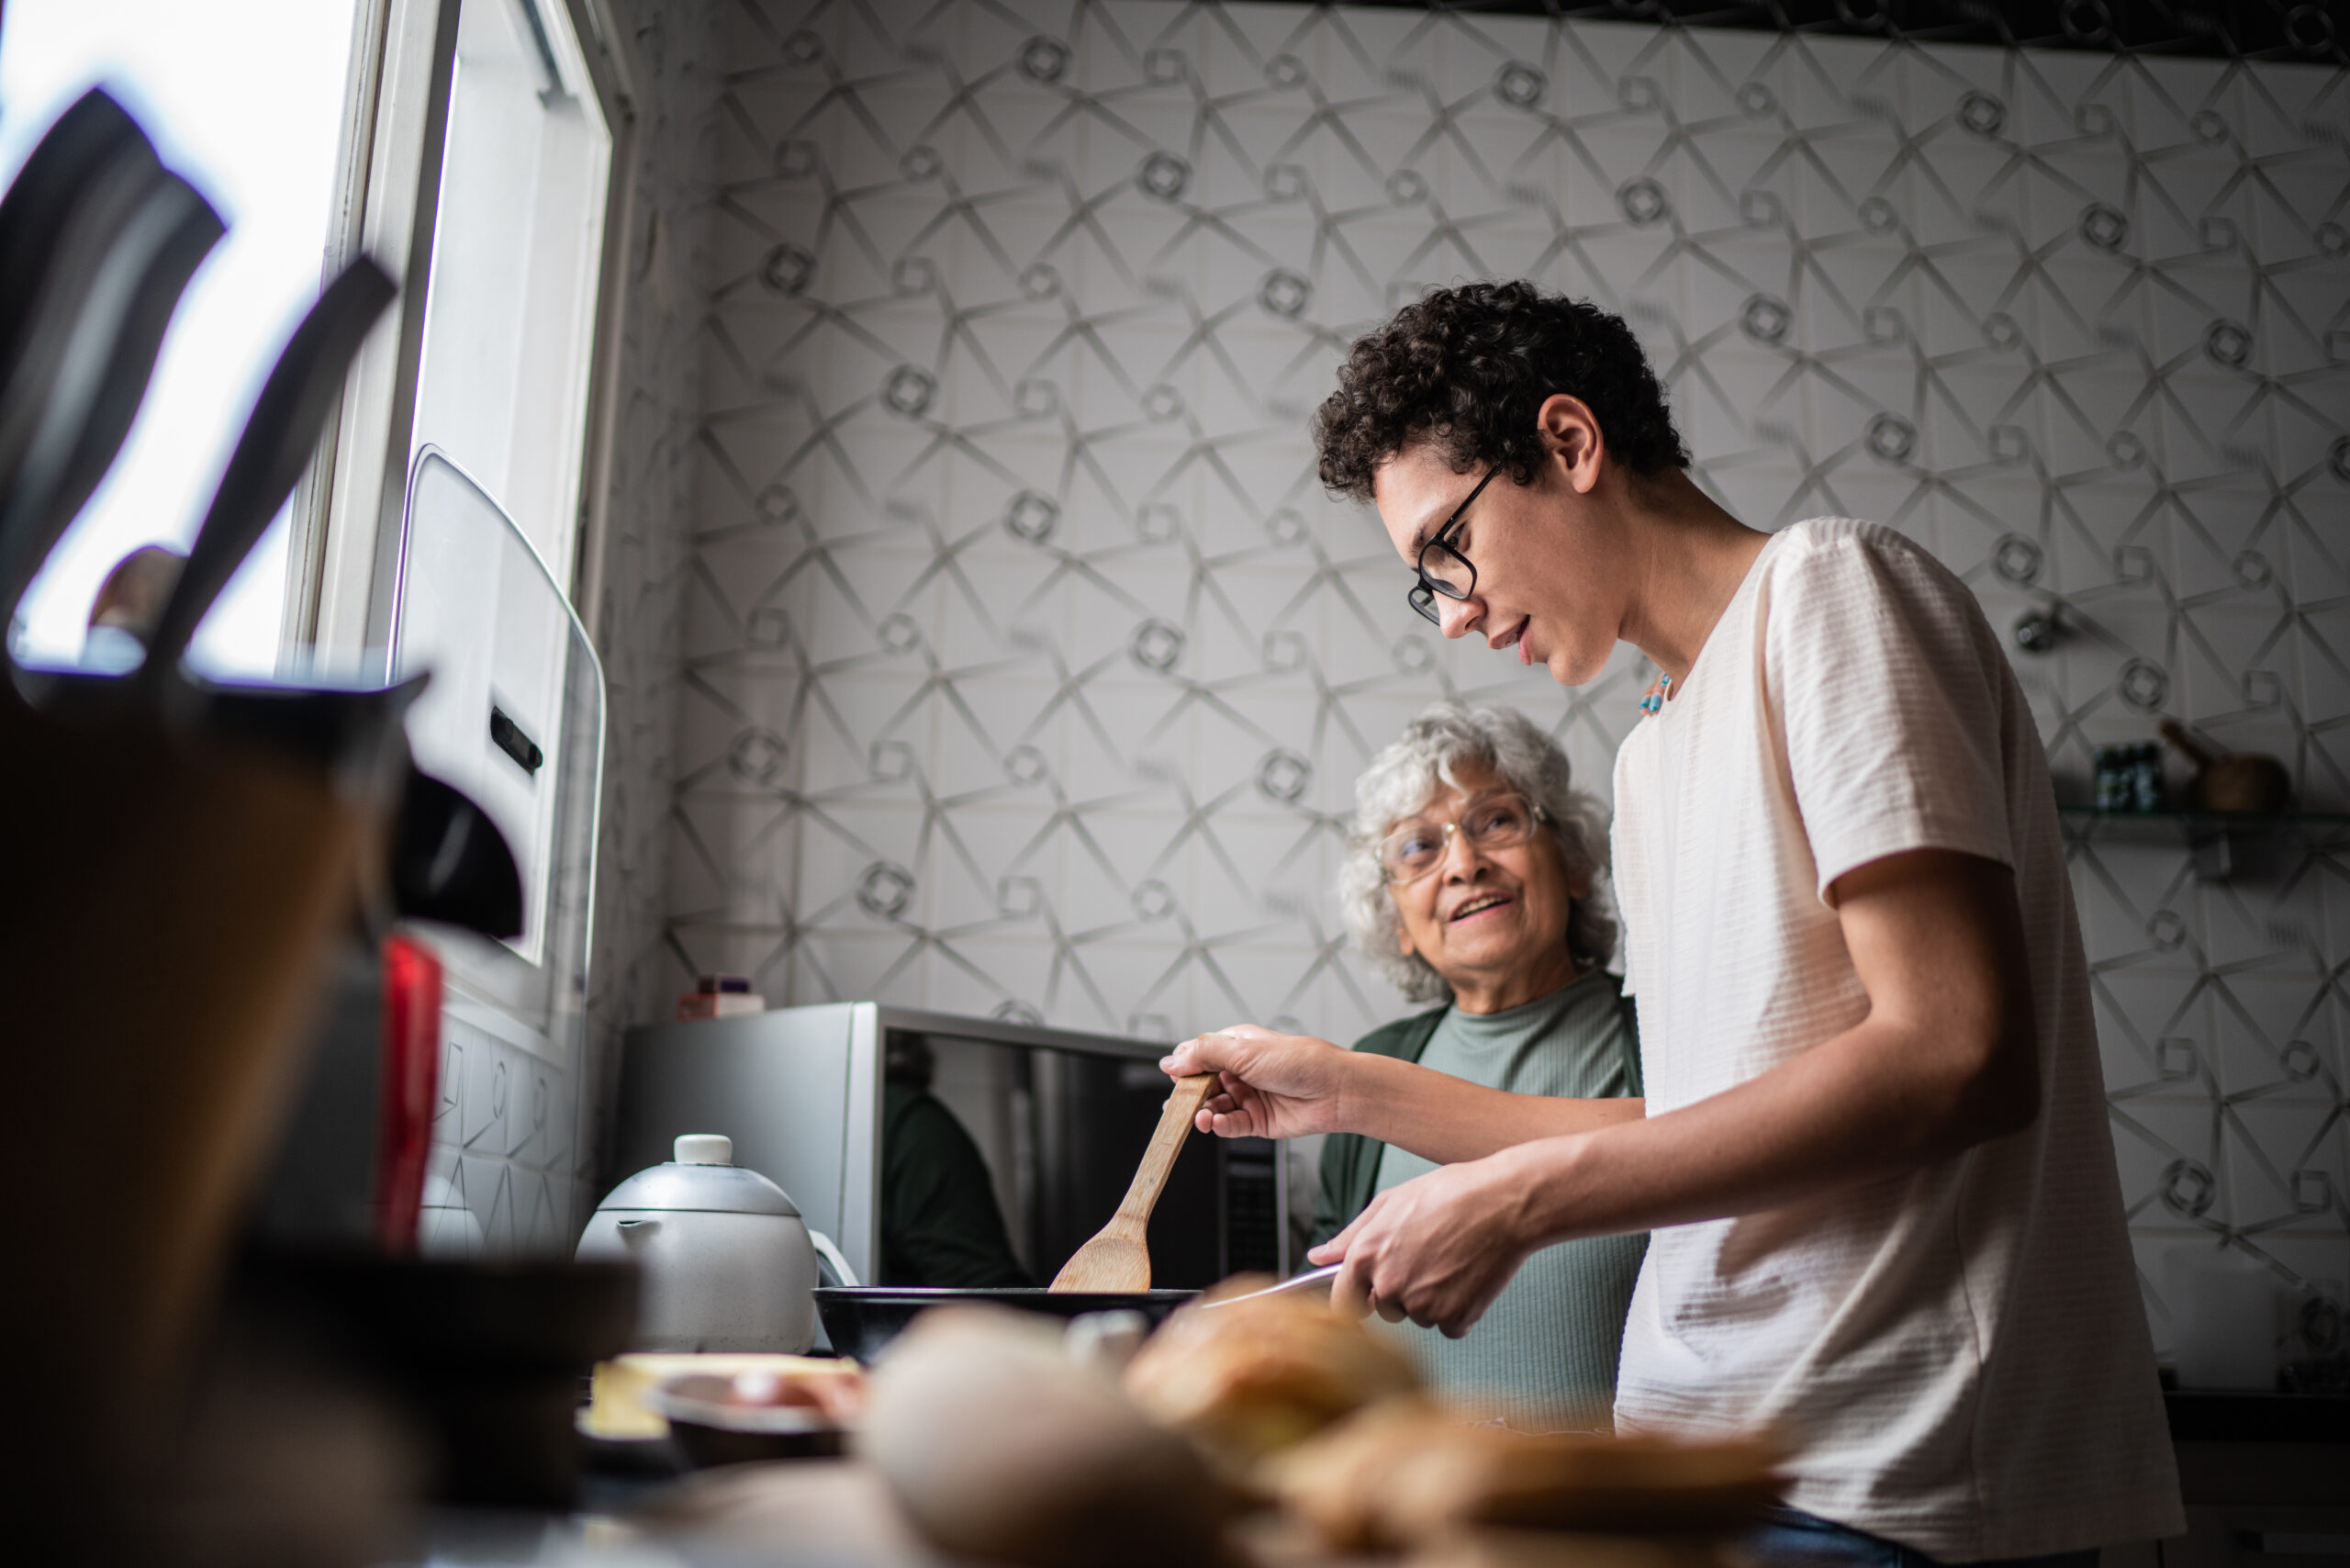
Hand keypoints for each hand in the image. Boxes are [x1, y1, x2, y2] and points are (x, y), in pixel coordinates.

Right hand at [1161, 1024, 1353, 1139]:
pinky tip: (1215, 1124)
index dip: (1184, 1067)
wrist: (1336, 1091)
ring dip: (1203, 1113)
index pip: (1199, 1056)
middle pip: (1202, 1084)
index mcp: (1237, 1046)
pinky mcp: (1257, 1121)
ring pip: (1213, 1107)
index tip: (1174, 1077)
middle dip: (1189, 1095)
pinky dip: (1220, 1126)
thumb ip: (1204, 1056)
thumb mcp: (1245, 1052)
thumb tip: (1170, 1061)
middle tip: (1178, 1106)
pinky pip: (1230, 1125)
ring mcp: (1249, 1097)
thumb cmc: (1299, 1061)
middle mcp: (1241, 1071)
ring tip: (1200, 1118)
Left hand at [1308, 1148, 1544, 1337]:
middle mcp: (1388, 1285)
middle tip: (1428, 1259)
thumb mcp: (1391, 1202)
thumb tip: (1318, 1257)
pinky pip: (1449, 1327)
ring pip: (1418, 1318)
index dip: (1358, 1298)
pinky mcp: (1454, 1318)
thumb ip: (1350, 1236)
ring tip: (1452, 1261)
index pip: (1343, 1303)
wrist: (1504, 1203)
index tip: (1370, 1296)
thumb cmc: (1451, 1194)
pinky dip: (1459, 1311)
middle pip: (1385, 1310)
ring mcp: (1422, 1305)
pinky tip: (1468, 1278)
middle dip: (1401, 1293)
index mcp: (1366, 1256)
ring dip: (1432, 1300)